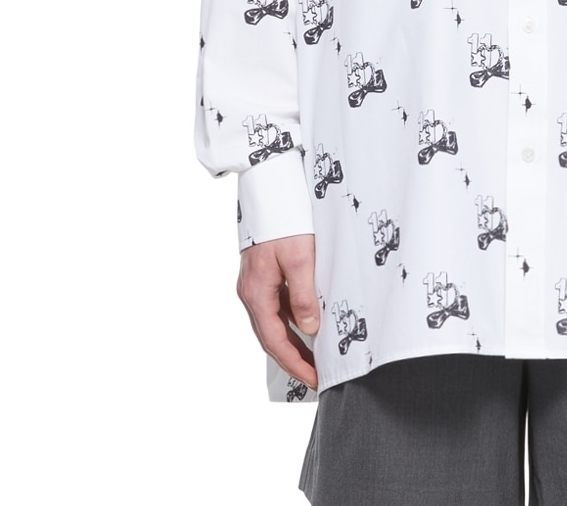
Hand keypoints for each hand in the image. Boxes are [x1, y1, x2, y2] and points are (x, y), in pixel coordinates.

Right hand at [237, 233, 318, 388]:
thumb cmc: (283, 220)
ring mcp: (253, 284)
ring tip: (314, 356)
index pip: (275, 342)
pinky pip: (274, 306)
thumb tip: (309, 330)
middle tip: (316, 375)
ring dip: (291, 342)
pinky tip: (306, 323)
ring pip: (272, 323)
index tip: (314, 379)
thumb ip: (304, 297)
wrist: (268, 187)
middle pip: (271, 337)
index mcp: (256, 294)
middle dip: (293, 359)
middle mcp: (250, 293)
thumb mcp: (299, 259)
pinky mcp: (261, 274)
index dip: (295, 364)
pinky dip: (289, 321)